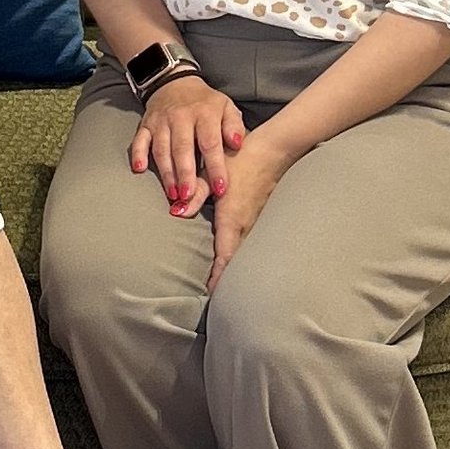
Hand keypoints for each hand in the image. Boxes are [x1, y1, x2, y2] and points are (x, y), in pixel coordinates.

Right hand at [129, 73, 246, 217]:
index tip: (220, 188)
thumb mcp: (227, 107)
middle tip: (190, 196)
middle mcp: (180, 117)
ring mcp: (161, 122)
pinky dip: (138, 155)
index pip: (210, 143)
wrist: (175, 83)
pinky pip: (139, 140)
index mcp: (204, 114)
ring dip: (166, 173)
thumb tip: (237, 143)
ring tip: (173, 194)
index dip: (215, 167)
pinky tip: (139, 169)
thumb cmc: (204, 102)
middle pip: (182, 149)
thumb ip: (234, 126)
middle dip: (186, 174)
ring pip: (161, 149)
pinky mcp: (146, 125)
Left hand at [205, 135, 286, 292]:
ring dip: (234, 268)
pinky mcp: (260, 216)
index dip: (219, 276)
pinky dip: (241, 255)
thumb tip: (176, 211)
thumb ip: (193, 194)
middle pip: (236, 260)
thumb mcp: (211, 175)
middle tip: (216, 298)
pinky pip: (249, 242)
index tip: (212, 294)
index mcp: (233, 218)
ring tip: (224, 286)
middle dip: (227, 280)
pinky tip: (235, 259)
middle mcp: (246, 225)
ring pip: (244, 252)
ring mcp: (256, 221)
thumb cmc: (239, 160)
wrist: (273, 150)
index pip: (225, 256)